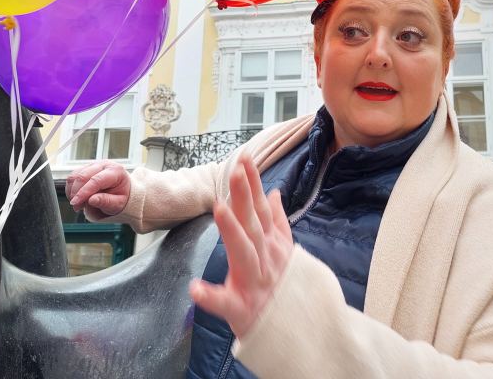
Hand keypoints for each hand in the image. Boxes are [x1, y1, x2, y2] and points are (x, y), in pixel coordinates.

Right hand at [65, 160, 131, 217]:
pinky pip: (72, 177)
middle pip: (83, 176)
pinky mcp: (85, 168)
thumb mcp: (118, 203)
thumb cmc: (120, 197)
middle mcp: (104, 165)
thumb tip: (91, 200)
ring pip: (74, 176)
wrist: (120, 191)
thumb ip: (106, 202)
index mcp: (116, 171)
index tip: (75, 203)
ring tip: (79, 204)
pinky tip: (77, 198)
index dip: (84, 192)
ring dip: (72, 191)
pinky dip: (71, 189)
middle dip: (76, 193)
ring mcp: (93, 165)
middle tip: (77, 207)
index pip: (96, 180)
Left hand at [190, 151, 293, 337]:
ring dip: (232, 231)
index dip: (253, 184)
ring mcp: (254, 283)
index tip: (244, 159)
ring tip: (219, 209)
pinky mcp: (243, 310)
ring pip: (244, 253)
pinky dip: (211, 297)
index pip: (261, 209)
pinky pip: (225, 304)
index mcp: (271, 246)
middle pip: (254, 223)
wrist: (297, 333)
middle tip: (235, 170)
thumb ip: (279, 222)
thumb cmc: (285, 291)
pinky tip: (195, 288)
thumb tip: (274, 193)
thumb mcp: (286, 253)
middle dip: (245, 196)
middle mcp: (265, 260)